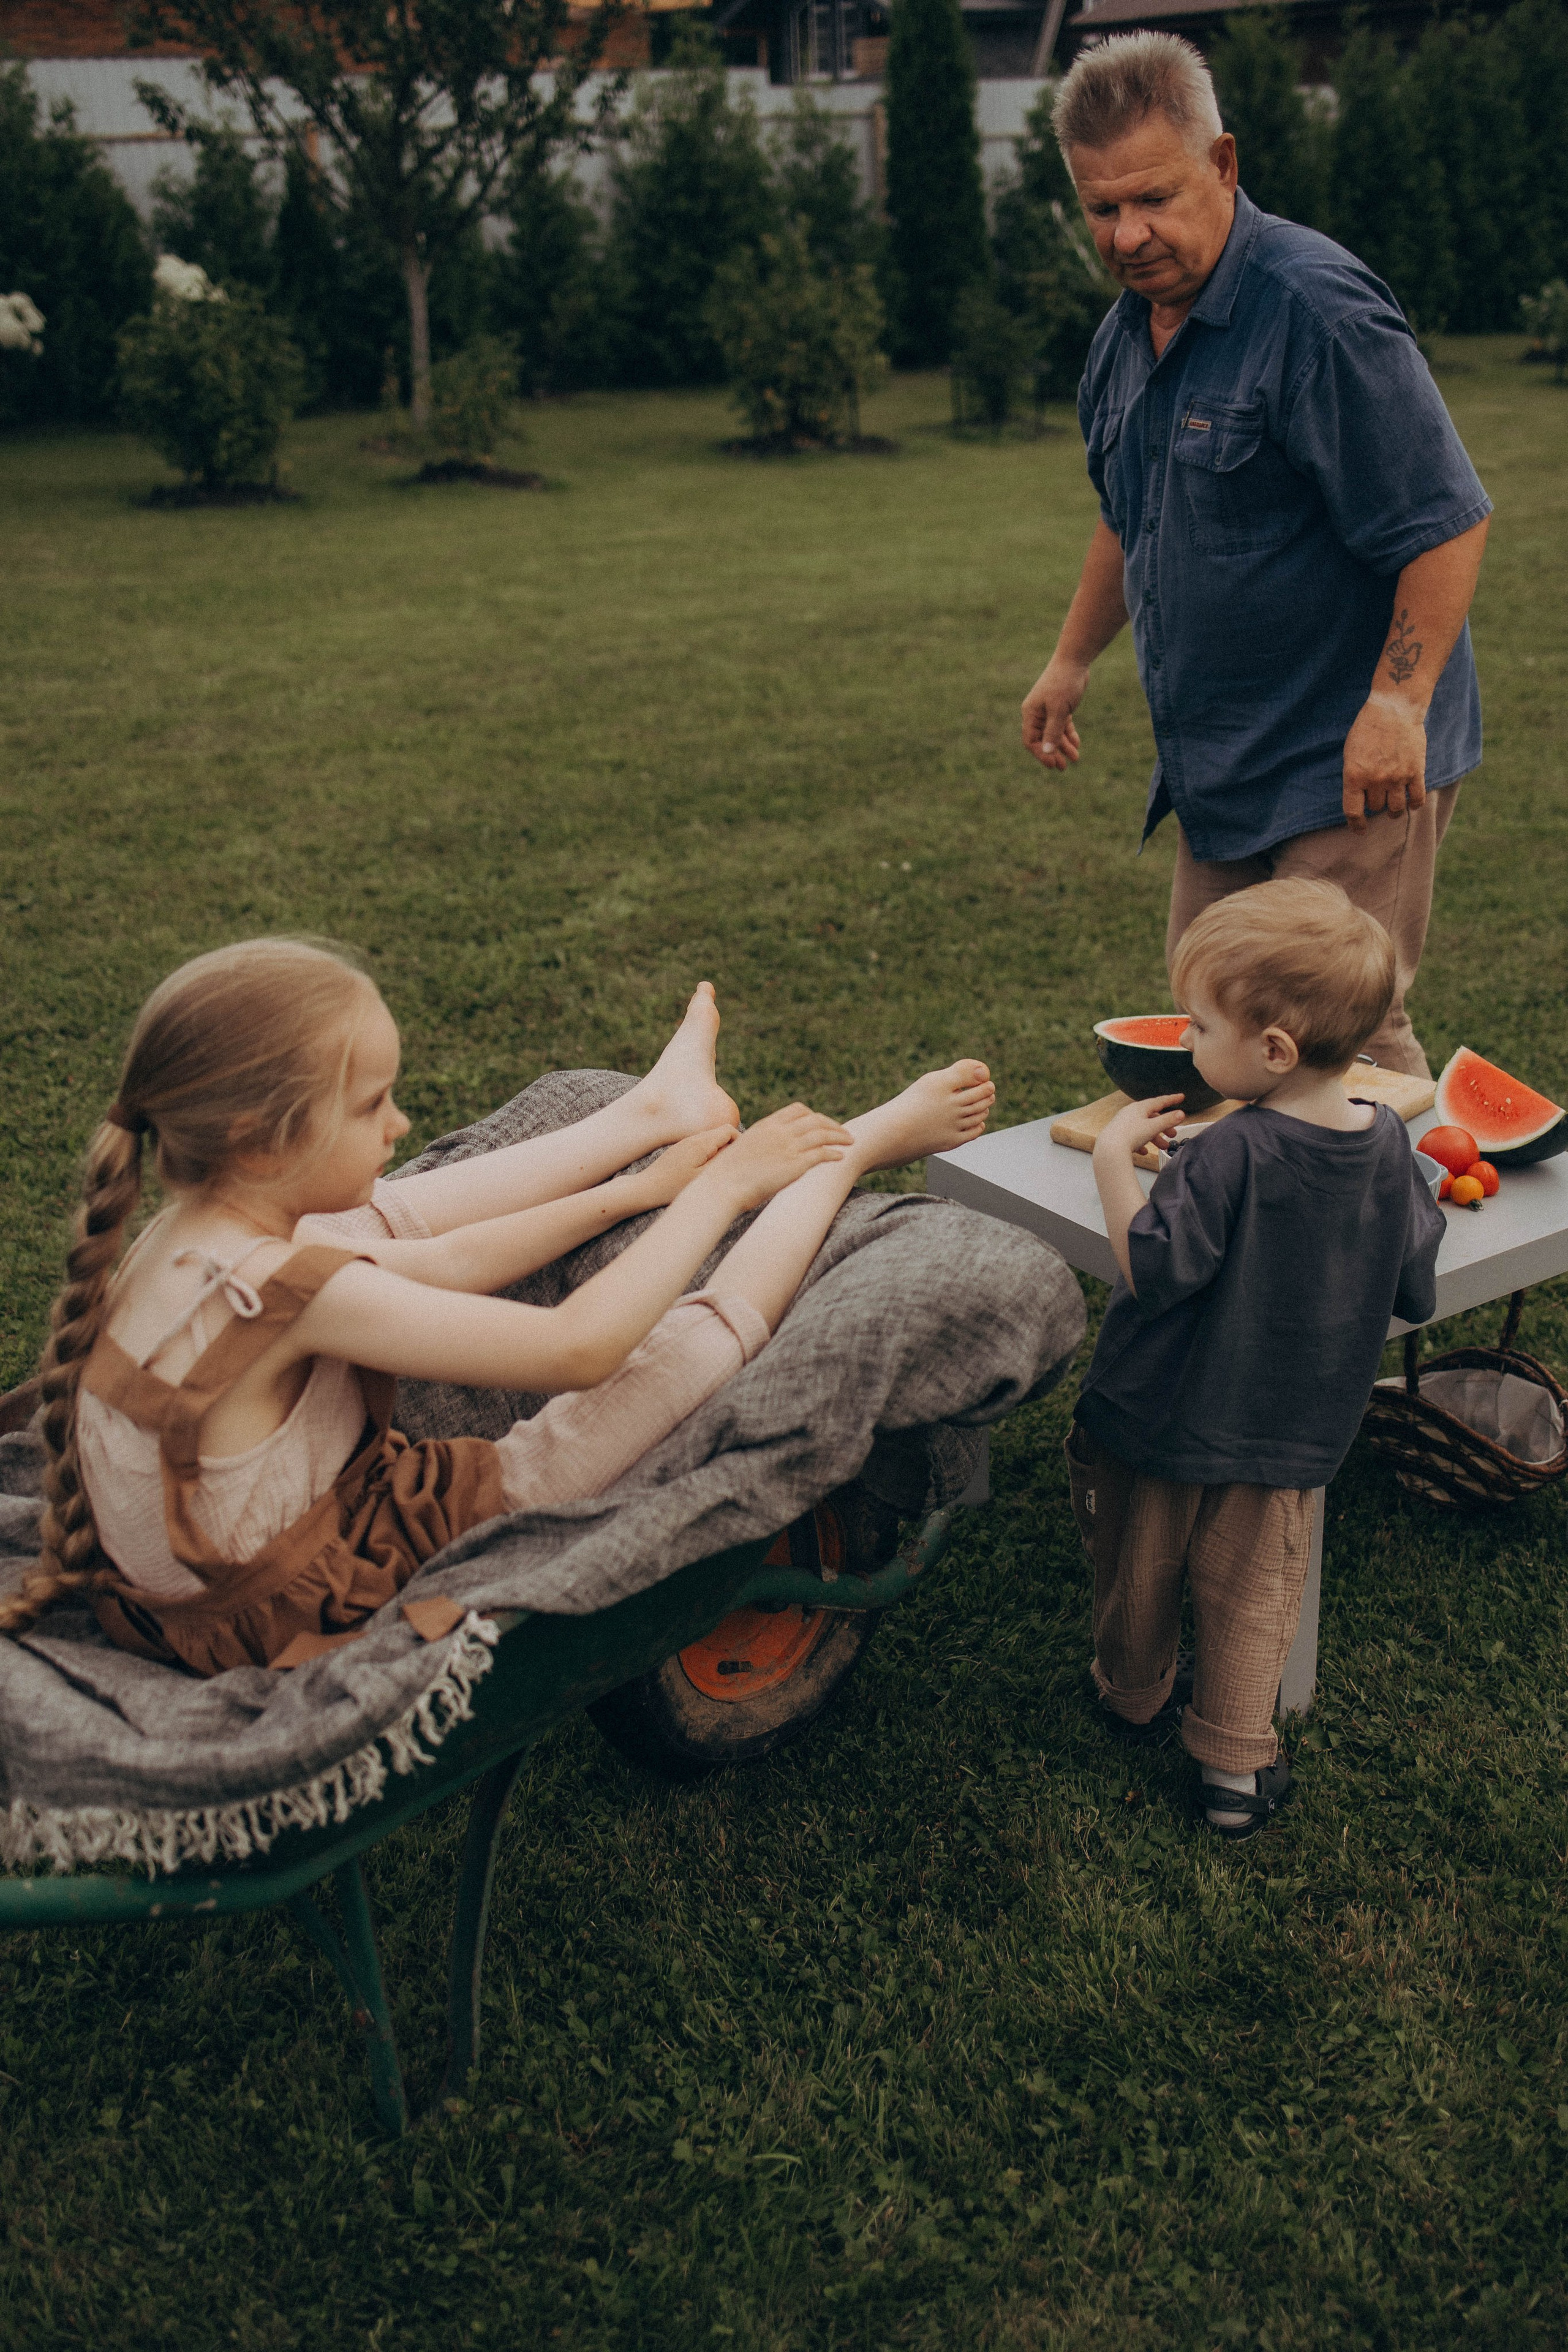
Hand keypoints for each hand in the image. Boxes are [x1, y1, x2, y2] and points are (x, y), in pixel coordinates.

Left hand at [630, 1124, 736, 1209]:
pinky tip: (704, 1173)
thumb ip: (722, 1161)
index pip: (729, 1130)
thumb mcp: (703, 1176)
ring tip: (718, 1172)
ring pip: (711, 1141)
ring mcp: (686, 1143)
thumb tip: (738, 1151)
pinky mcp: (680, 1151)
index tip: (742, 1160)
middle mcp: (694, 1138)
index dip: (741, 1142)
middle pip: (721, 1134)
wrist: (647, 1188)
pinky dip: (708, 1156)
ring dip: (719, 1153)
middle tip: (731, 1169)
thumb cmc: (674, 1186)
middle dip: (731, 1148)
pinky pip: (701, 1148)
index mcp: (702, 1142)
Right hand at [705, 1104, 851, 1212]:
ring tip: (850, 1142)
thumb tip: (764, 1155)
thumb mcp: (744, 1150)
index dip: (814, 1115)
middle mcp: (780, 1132)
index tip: (822, 1123)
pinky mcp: (795, 1164)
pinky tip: (841, 1157)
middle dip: (833, 1124)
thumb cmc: (727, 1174)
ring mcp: (788, 1146)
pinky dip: (834, 1153)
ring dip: (839, 1136)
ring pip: (823, 1134)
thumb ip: (760, 1146)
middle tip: (844, 1132)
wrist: (722, 1185)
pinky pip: (822, 1154)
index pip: (797, 1110)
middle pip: (815, 1120)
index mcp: (767, 1125)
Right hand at [1022, 654, 1087, 770]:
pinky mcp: (1060, 706)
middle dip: (1053, 754)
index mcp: (1031, 713)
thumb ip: (1053, 732)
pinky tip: (1077, 745)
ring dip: (1063, 746)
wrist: (1074, 660)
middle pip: (1042, 740)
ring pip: (1054, 734)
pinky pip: (1063, 725)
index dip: (1041, 754)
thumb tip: (1047, 752)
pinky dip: (1069, 735)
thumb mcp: (1059, 710)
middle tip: (1063, 768)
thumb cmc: (1064, 683)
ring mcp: (1048, 710)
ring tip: (1075, 758)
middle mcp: (1037, 713)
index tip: (1053, 764)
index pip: (1031, 740)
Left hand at [1093, 1093, 1186, 1165]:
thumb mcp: (1153, 1127)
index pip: (1159, 1101)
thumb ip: (1168, 1120)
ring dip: (1155, 1137)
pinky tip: (1145, 1151)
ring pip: (1143, 1128)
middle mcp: (1129, 1113)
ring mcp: (1122, 1124)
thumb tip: (1181, 1114)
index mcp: (1139, 1108)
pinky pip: (1132, 1138)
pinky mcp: (1117, 1136)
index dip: (1172, 1099)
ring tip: (1163, 1147)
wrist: (1109, 1149)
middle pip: (1151, 1117)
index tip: (1181, 1097)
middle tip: (1173, 1134)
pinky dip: (1141, 1143)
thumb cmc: (1130, 1136)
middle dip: (1164, 1126)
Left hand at [1342, 694, 1426, 831]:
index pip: (1353, 811)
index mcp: (1354, 776)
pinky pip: (1417, 799)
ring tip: (1394, 808)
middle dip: (1376, 804)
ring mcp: (1397, 777)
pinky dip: (1414, 805)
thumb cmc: (1368, 729)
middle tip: (1379, 796)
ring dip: (1394, 810)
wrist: (1394, 709)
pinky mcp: (1416, 772)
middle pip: (1376, 807)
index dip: (1356, 824)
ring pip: (1396, 808)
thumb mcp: (1350, 753)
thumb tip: (1359, 798)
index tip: (1360, 830)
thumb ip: (1354, 776)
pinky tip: (1411, 803)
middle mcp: (1375, 780)